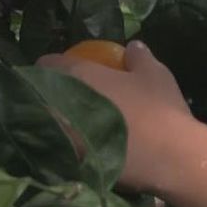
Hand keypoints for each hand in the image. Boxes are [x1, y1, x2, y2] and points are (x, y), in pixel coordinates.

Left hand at [37, 41, 192, 191]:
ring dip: (56, 123)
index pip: (45, 63)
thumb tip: (131, 45)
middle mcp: (58, 102)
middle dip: (50, 96)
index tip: (68, 73)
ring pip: (46, 124)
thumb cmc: (159, 108)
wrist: (168, 157)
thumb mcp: (155, 74)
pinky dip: (66, 147)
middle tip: (72, 100)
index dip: (55, 67)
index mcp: (75, 74)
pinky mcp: (67, 161)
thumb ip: (139, 57)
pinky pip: (59, 149)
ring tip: (76, 127)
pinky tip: (85, 148)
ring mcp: (60, 134)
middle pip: (38, 95)